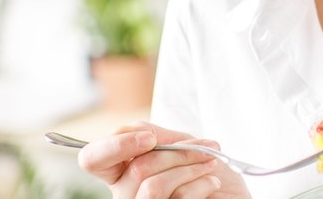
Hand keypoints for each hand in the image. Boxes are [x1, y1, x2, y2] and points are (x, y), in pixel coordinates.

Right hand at [78, 121, 252, 198]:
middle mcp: (125, 195)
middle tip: (207, 148)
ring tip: (212, 164)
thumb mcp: (178, 144)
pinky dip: (201, 184)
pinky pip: (177, 198)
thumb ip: (152, 134)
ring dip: (191, 168)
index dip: (115, 146)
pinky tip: (211, 182)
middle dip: (178, 153)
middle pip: (136, 168)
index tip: (149, 138)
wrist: (230, 194)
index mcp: (121, 172)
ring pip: (153, 186)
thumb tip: (131, 131)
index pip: (92, 159)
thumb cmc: (204, 169)